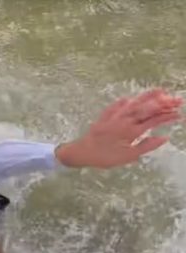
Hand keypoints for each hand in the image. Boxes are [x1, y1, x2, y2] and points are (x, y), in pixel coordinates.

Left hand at [55, 89, 182, 168]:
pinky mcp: (104, 116)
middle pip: (147, 108)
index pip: (154, 120)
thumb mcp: (129, 156)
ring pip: (134, 103)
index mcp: (132, 130)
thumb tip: (164, 138)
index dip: (168, 116)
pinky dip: (125, 101)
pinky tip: (130, 98)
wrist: (81, 152)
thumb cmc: (106, 157)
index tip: (180, 114)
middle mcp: (125, 120)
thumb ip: (147, 146)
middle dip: (164, 103)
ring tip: (160, 91)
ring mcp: (114, 116)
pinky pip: (116, 106)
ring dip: (147, 97)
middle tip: (178, 100)